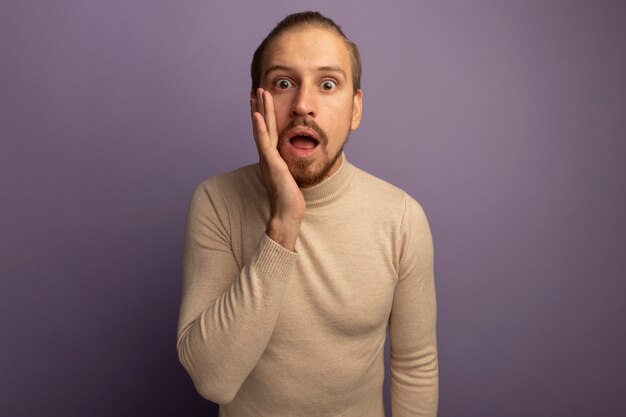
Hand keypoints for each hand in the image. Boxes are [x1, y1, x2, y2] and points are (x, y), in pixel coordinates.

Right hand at [250, 88, 304, 250]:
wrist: (286, 214)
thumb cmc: (290, 198)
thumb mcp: (291, 176)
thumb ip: (290, 165)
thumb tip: (295, 160)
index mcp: (272, 158)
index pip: (267, 132)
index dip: (264, 116)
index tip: (262, 101)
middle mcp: (267, 156)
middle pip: (263, 127)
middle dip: (260, 108)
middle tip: (258, 90)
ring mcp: (268, 159)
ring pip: (262, 130)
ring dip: (260, 111)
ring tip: (258, 94)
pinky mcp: (271, 164)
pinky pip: (264, 143)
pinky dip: (260, 129)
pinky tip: (258, 116)